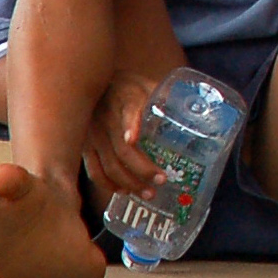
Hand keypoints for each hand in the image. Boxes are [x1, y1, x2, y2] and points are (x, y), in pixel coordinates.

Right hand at [84, 65, 167, 197]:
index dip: (130, 125)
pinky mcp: (85, 146)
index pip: (128, 111)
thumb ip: (165, 96)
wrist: (90, 84)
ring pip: (109, 165)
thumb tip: (192, 110)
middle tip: (162, 181)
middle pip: (123, 150)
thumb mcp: (147, 85)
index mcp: (126, 99)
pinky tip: (123, 191)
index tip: (133, 139)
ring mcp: (93, 135)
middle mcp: (106, 119)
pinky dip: (107, 184)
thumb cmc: (128, 87)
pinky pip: (94, 170)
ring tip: (149, 193)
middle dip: (143, 169)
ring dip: (129, 183)